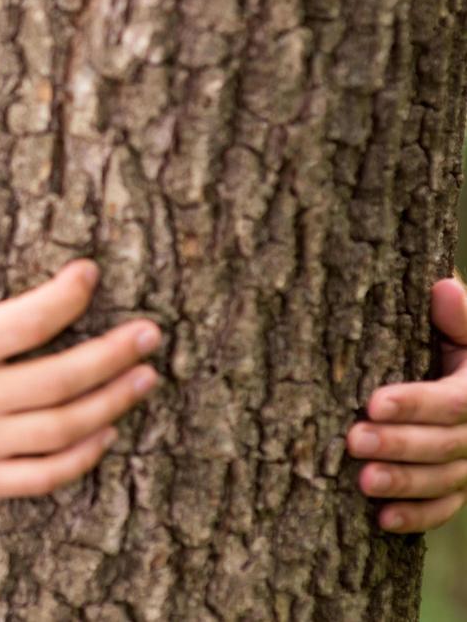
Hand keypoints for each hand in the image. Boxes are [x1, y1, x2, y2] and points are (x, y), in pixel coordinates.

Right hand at [0, 205, 160, 524]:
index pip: (28, 320)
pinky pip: (43, 475)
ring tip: (144, 377)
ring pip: (63, 427)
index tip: (90, 273)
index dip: (68, 294)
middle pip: (62, 376)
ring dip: (112, 402)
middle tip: (150, 333)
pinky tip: (104, 434)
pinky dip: (81, 457)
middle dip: (114, 352)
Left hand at [347, 275, 466, 532]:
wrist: (459, 367)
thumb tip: (442, 288)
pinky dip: (418, 516)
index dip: (416, 404)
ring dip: (405, 484)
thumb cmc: (452, 335)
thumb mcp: (462, 325)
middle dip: (400, 444)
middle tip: (353, 441)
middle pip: (447, 444)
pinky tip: (382, 520)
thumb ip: (459, 313)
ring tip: (362, 481)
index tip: (372, 402)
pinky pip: (445, 506)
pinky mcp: (458, 482)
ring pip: (445, 480)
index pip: (455, 402)